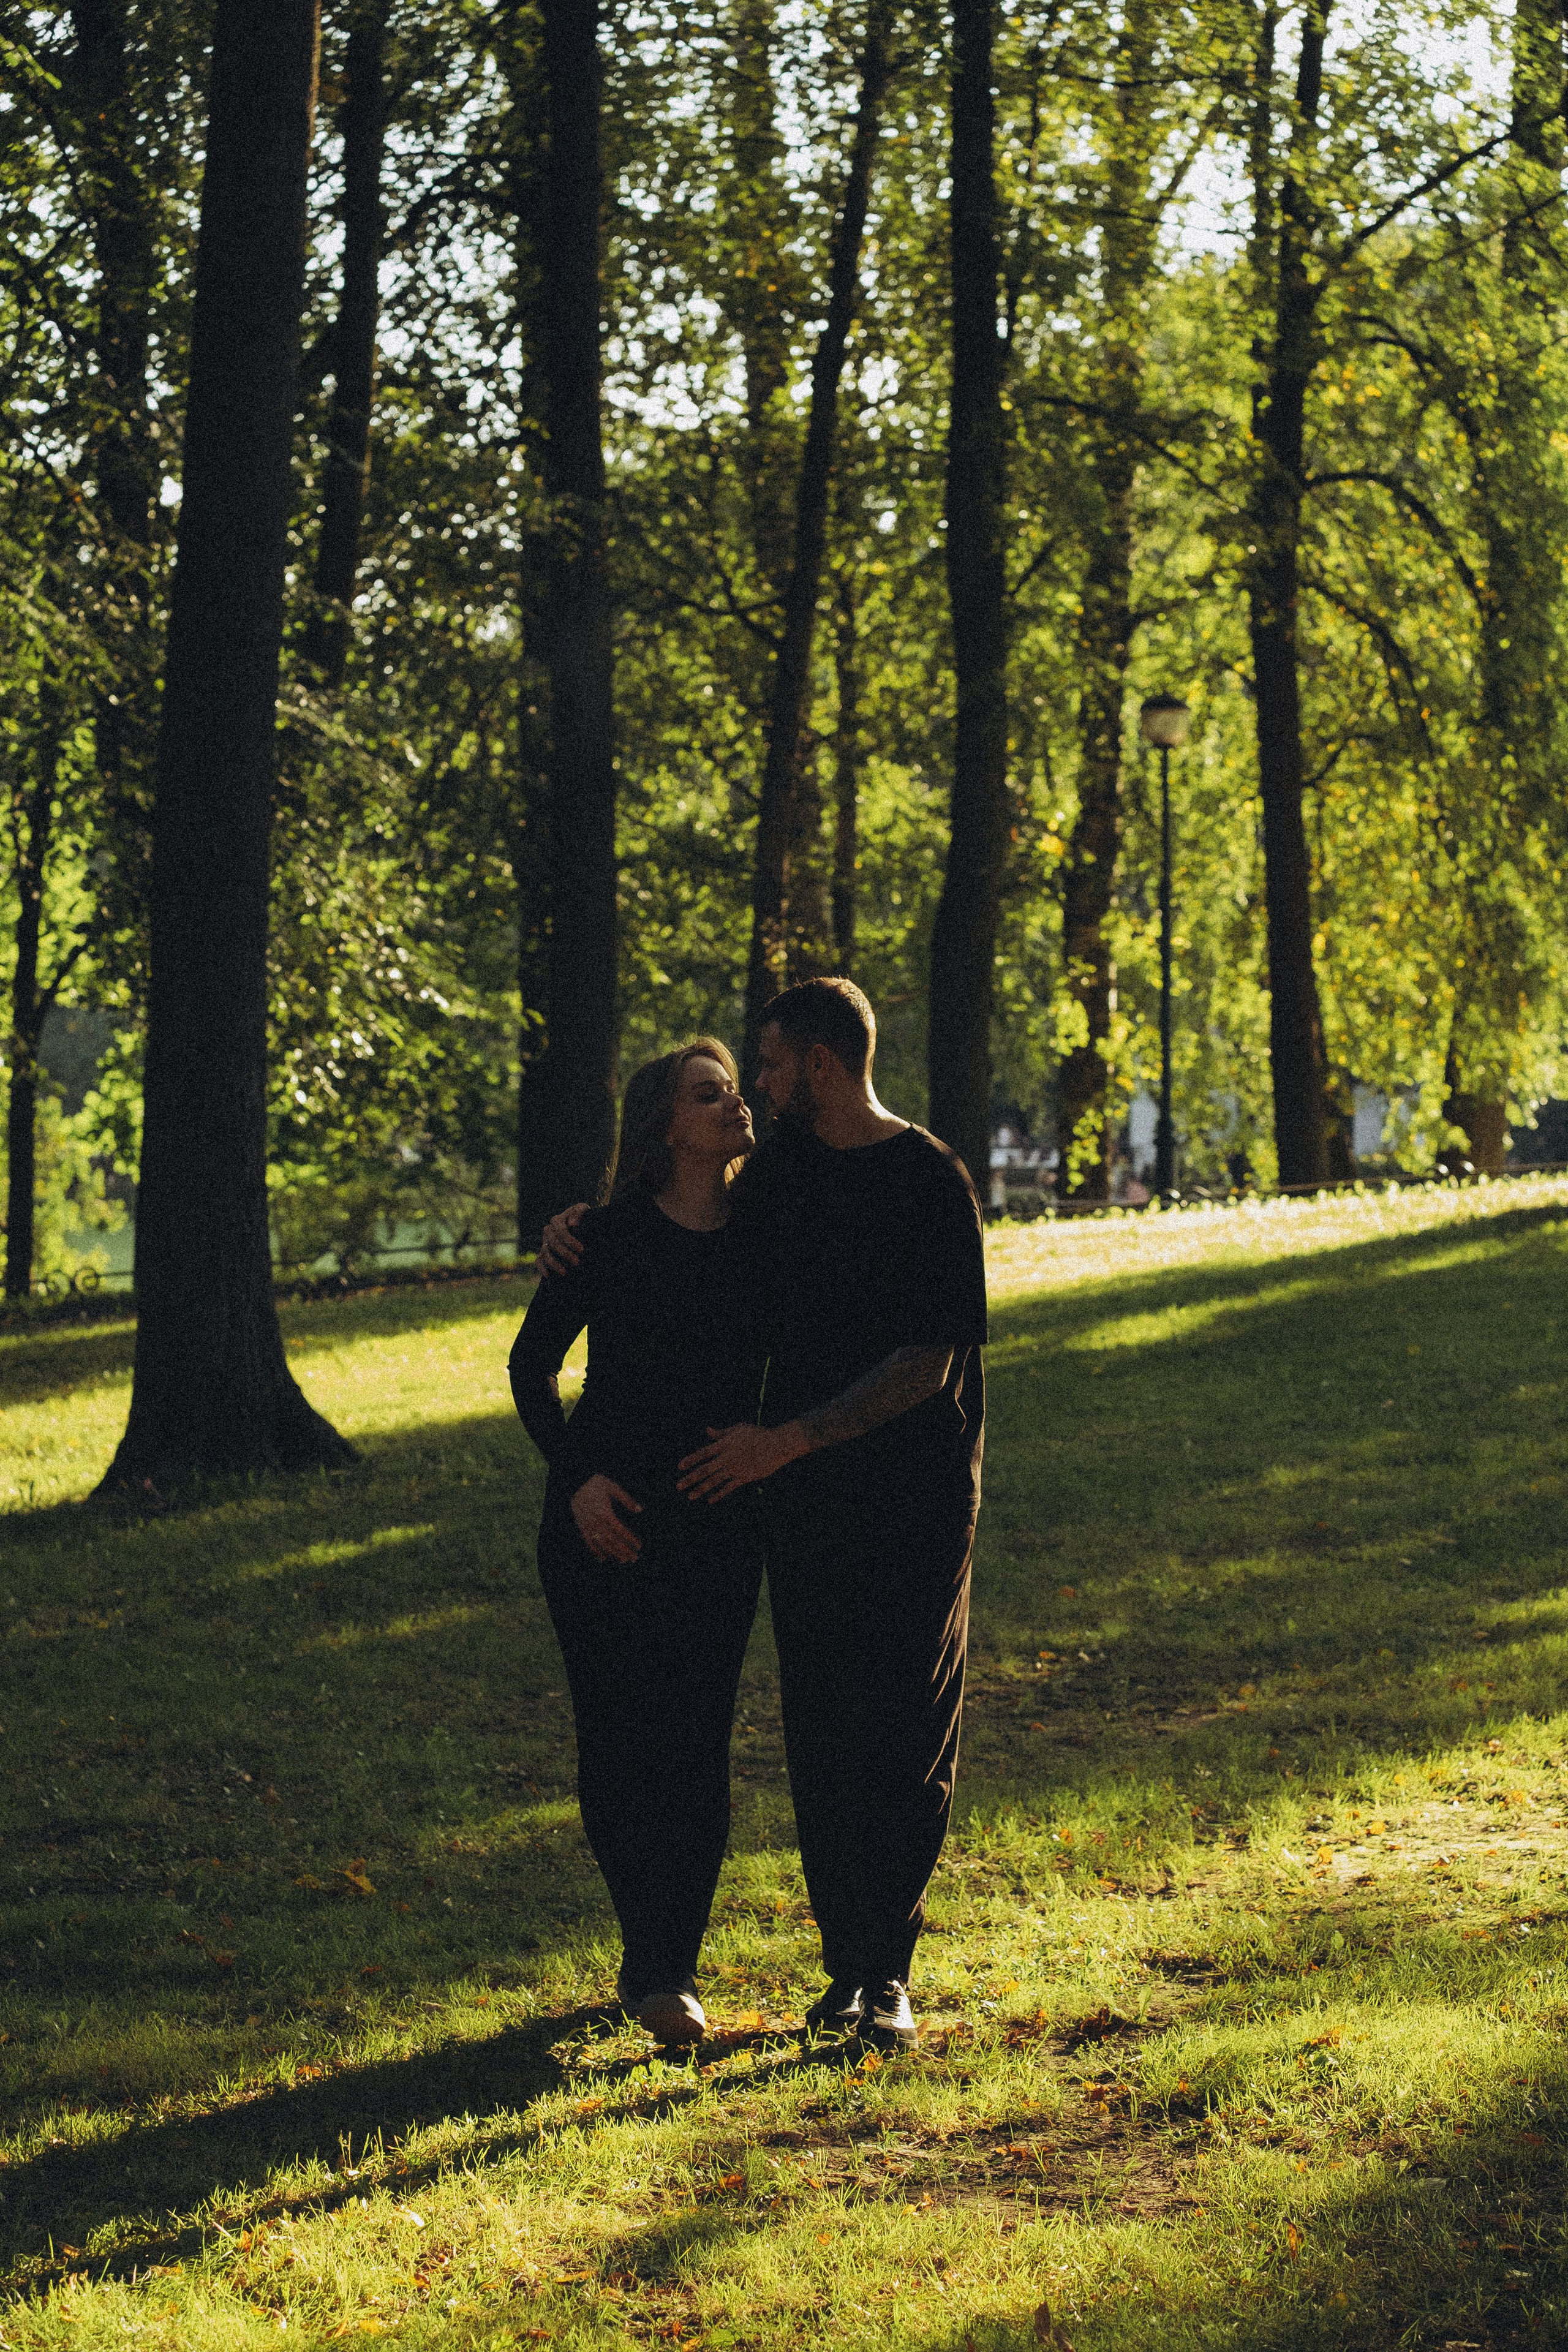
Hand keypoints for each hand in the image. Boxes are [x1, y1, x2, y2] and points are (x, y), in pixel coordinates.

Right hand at [538, 1202, 589, 1278]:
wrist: (580, 1226)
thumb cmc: (582, 1217)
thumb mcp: (583, 1210)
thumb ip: (579, 1212)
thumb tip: (572, 1223)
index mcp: (556, 1220)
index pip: (561, 1231)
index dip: (570, 1241)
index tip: (581, 1249)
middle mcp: (548, 1231)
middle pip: (553, 1243)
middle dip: (565, 1253)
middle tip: (577, 1262)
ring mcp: (544, 1242)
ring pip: (545, 1253)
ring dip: (554, 1263)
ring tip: (564, 1272)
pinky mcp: (543, 1252)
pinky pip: (538, 1260)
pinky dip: (542, 1268)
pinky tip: (548, 1276)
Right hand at [570, 1473, 642, 1562]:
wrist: (575, 1482)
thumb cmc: (596, 1483)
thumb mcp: (613, 1488)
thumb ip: (627, 1500)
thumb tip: (639, 1510)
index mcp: (606, 1513)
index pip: (621, 1531)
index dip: (630, 1540)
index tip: (638, 1546)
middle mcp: (596, 1522)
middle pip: (613, 1541)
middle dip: (625, 1550)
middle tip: (634, 1558)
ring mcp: (588, 1526)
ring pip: (602, 1544)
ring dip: (613, 1553)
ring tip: (623, 1560)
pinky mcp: (581, 1527)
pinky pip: (589, 1542)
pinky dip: (596, 1551)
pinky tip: (603, 1558)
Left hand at [676, 1421, 806, 1501]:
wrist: (776, 1445)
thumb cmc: (758, 1434)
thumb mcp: (738, 1429)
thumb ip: (721, 1433)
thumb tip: (707, 1430)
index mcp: (724, 1445)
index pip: (703, 1453)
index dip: (691, 1460)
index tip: (680, 1467)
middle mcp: (727, 1458)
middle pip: (705, 1470)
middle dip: (690, 1479)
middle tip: (678, 1486)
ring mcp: (735, 1469)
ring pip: (714, 1481)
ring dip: (700, 1489)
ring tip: (690, 1496)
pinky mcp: (744, 1477)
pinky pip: (728, 1487)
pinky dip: (719, 1494)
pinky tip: (710, 1500)